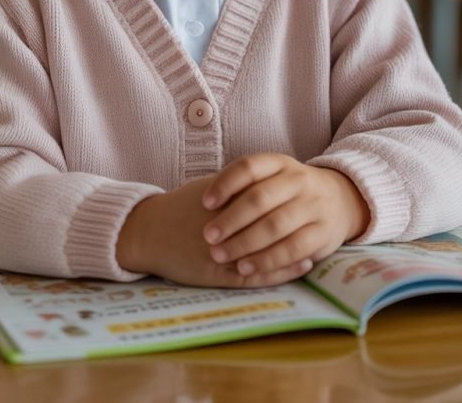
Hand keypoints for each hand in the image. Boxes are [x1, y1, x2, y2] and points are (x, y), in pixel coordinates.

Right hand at [116, 174, 311, 287]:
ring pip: (261, 256)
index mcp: (223, 201)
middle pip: (265, 228)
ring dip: (287, 256)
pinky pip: (250, 278)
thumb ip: (237, 186)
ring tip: (310, 254)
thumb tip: (268, 183)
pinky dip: (274, 274)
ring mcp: (219, 253)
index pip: (261, 201)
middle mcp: (223, 226)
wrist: (148, 231)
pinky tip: (291, 270)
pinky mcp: (214, 275)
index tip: (304, 204)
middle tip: (313, 228)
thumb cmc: (180, 206)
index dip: (285, 204)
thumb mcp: (209, 188)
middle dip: (291, 229)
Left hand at [201, 154, 369, 277]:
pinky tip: (246, 267)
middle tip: (207, 235)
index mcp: (280, 163)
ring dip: (245, 243)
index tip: (204, 202)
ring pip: (275, 225)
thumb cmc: (289, 192)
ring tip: (220, 255)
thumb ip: (244, 186)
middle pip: (260, 198)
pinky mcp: (323, 233)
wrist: (341, 199)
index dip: (225, 184)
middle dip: (231, 219)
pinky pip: (292, 249)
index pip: (249, 167)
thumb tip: (204, 199)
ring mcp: (313, 206)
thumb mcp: (271, 177)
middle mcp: (299, 181)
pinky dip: (267, 260)